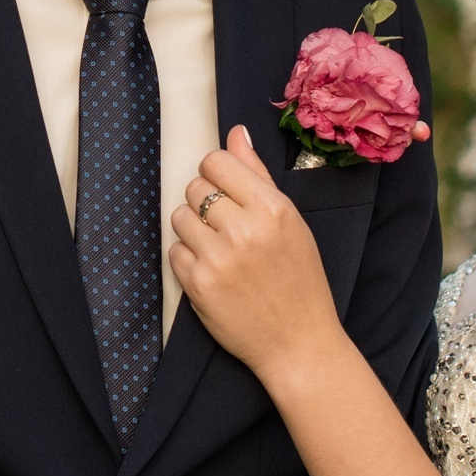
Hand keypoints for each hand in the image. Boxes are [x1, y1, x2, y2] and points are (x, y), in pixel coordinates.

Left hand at [169, 125, 345, 387]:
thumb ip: (258, 176)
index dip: (216, 173)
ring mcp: (218, 258)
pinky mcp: (198, 285)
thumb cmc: (299, 279)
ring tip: (218, 247)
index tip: (225, 189)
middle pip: (195, 187)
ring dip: (193, 228)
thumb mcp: (291, 222)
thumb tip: (235, 133)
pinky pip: (175, 250)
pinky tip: (213, 270)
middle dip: (205, 201)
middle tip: (225, 225)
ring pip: (179, 216)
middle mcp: (244, 229)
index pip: (217, 161)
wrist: (298, 342)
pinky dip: (189, 257)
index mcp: (273, 208)